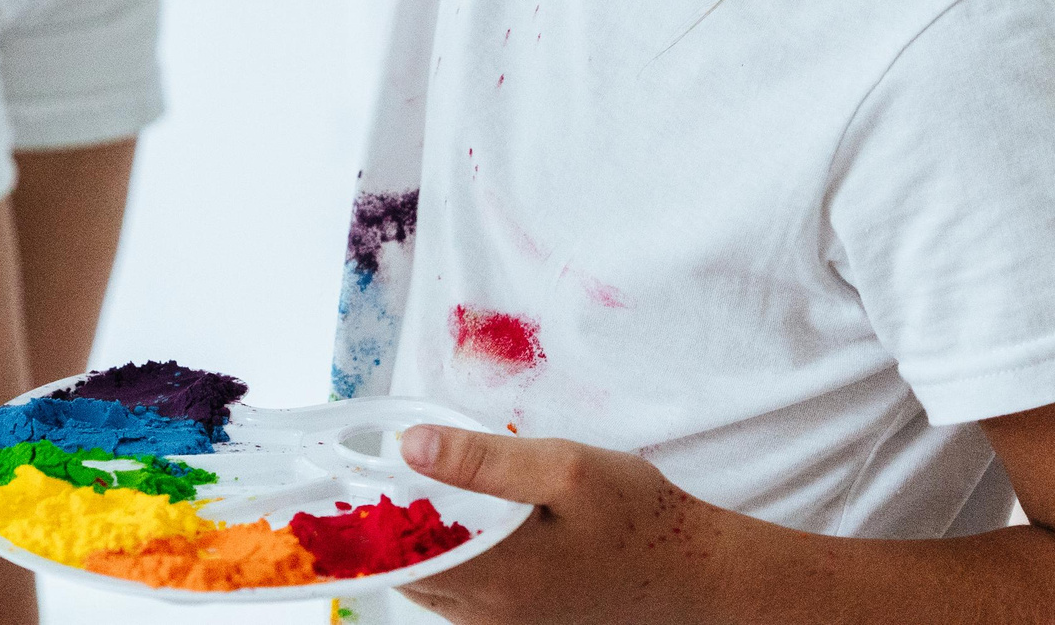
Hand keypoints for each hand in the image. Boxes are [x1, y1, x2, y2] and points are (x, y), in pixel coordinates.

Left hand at [392, 425, 745, 624]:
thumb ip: (483, 460)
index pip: (392, 559)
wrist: (692, 575)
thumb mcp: (565, 469)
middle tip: (397, 470)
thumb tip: (410, 446)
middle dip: (392, 527)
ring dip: (422, 542)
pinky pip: (462, 593)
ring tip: (432, 490)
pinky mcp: (519, 623)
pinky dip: (452, 557)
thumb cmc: (636, 517)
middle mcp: (488, 615)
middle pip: (407, 572)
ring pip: (433, 584)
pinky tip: (474, 521)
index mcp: (494, 577)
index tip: (362, 473)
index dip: (369, 518)